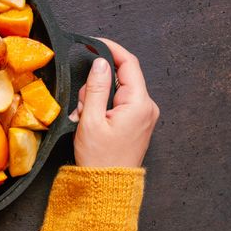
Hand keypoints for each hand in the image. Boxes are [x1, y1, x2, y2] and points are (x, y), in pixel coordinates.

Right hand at [69, 38, 158, 167]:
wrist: (108, 187)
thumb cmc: (100, 158)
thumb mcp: (91, 119)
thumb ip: (96, 87)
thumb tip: (100, 63)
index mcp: (139, 103)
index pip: (129, 64)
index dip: (111, 49)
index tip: (93, 43)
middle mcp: (147, 107)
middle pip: (120, 78)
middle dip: (96, 86)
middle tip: (82, 106)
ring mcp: (143, 115)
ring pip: (116, 91)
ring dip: (96, 100)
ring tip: (86, 121)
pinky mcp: (137, 123)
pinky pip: (117, 104)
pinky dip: (101, 108)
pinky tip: (92, 123)